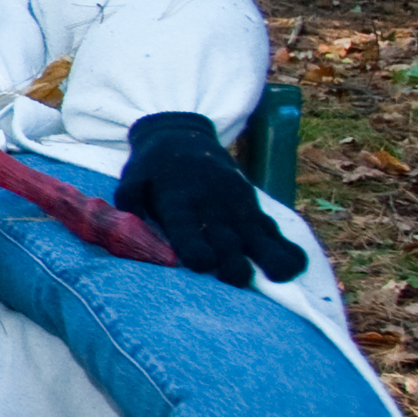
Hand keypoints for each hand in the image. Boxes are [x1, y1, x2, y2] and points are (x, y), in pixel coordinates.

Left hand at [114, 111, 304, 285]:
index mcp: (181, 202)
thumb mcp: (131, 180)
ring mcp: (240, 209)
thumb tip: (124, 229)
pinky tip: (292, 271)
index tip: (202, 265)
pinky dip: (290, 254)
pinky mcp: (256, 210)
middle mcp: (214, 208)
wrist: (181, 137)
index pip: (190, 231)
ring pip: (265, 242)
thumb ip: (129, 203)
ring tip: (276, 278)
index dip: (198, 251)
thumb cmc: (153, 169)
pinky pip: (280, 236)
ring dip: (271, 263)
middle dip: (234, 268)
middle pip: (231, 246)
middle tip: (232, 279)